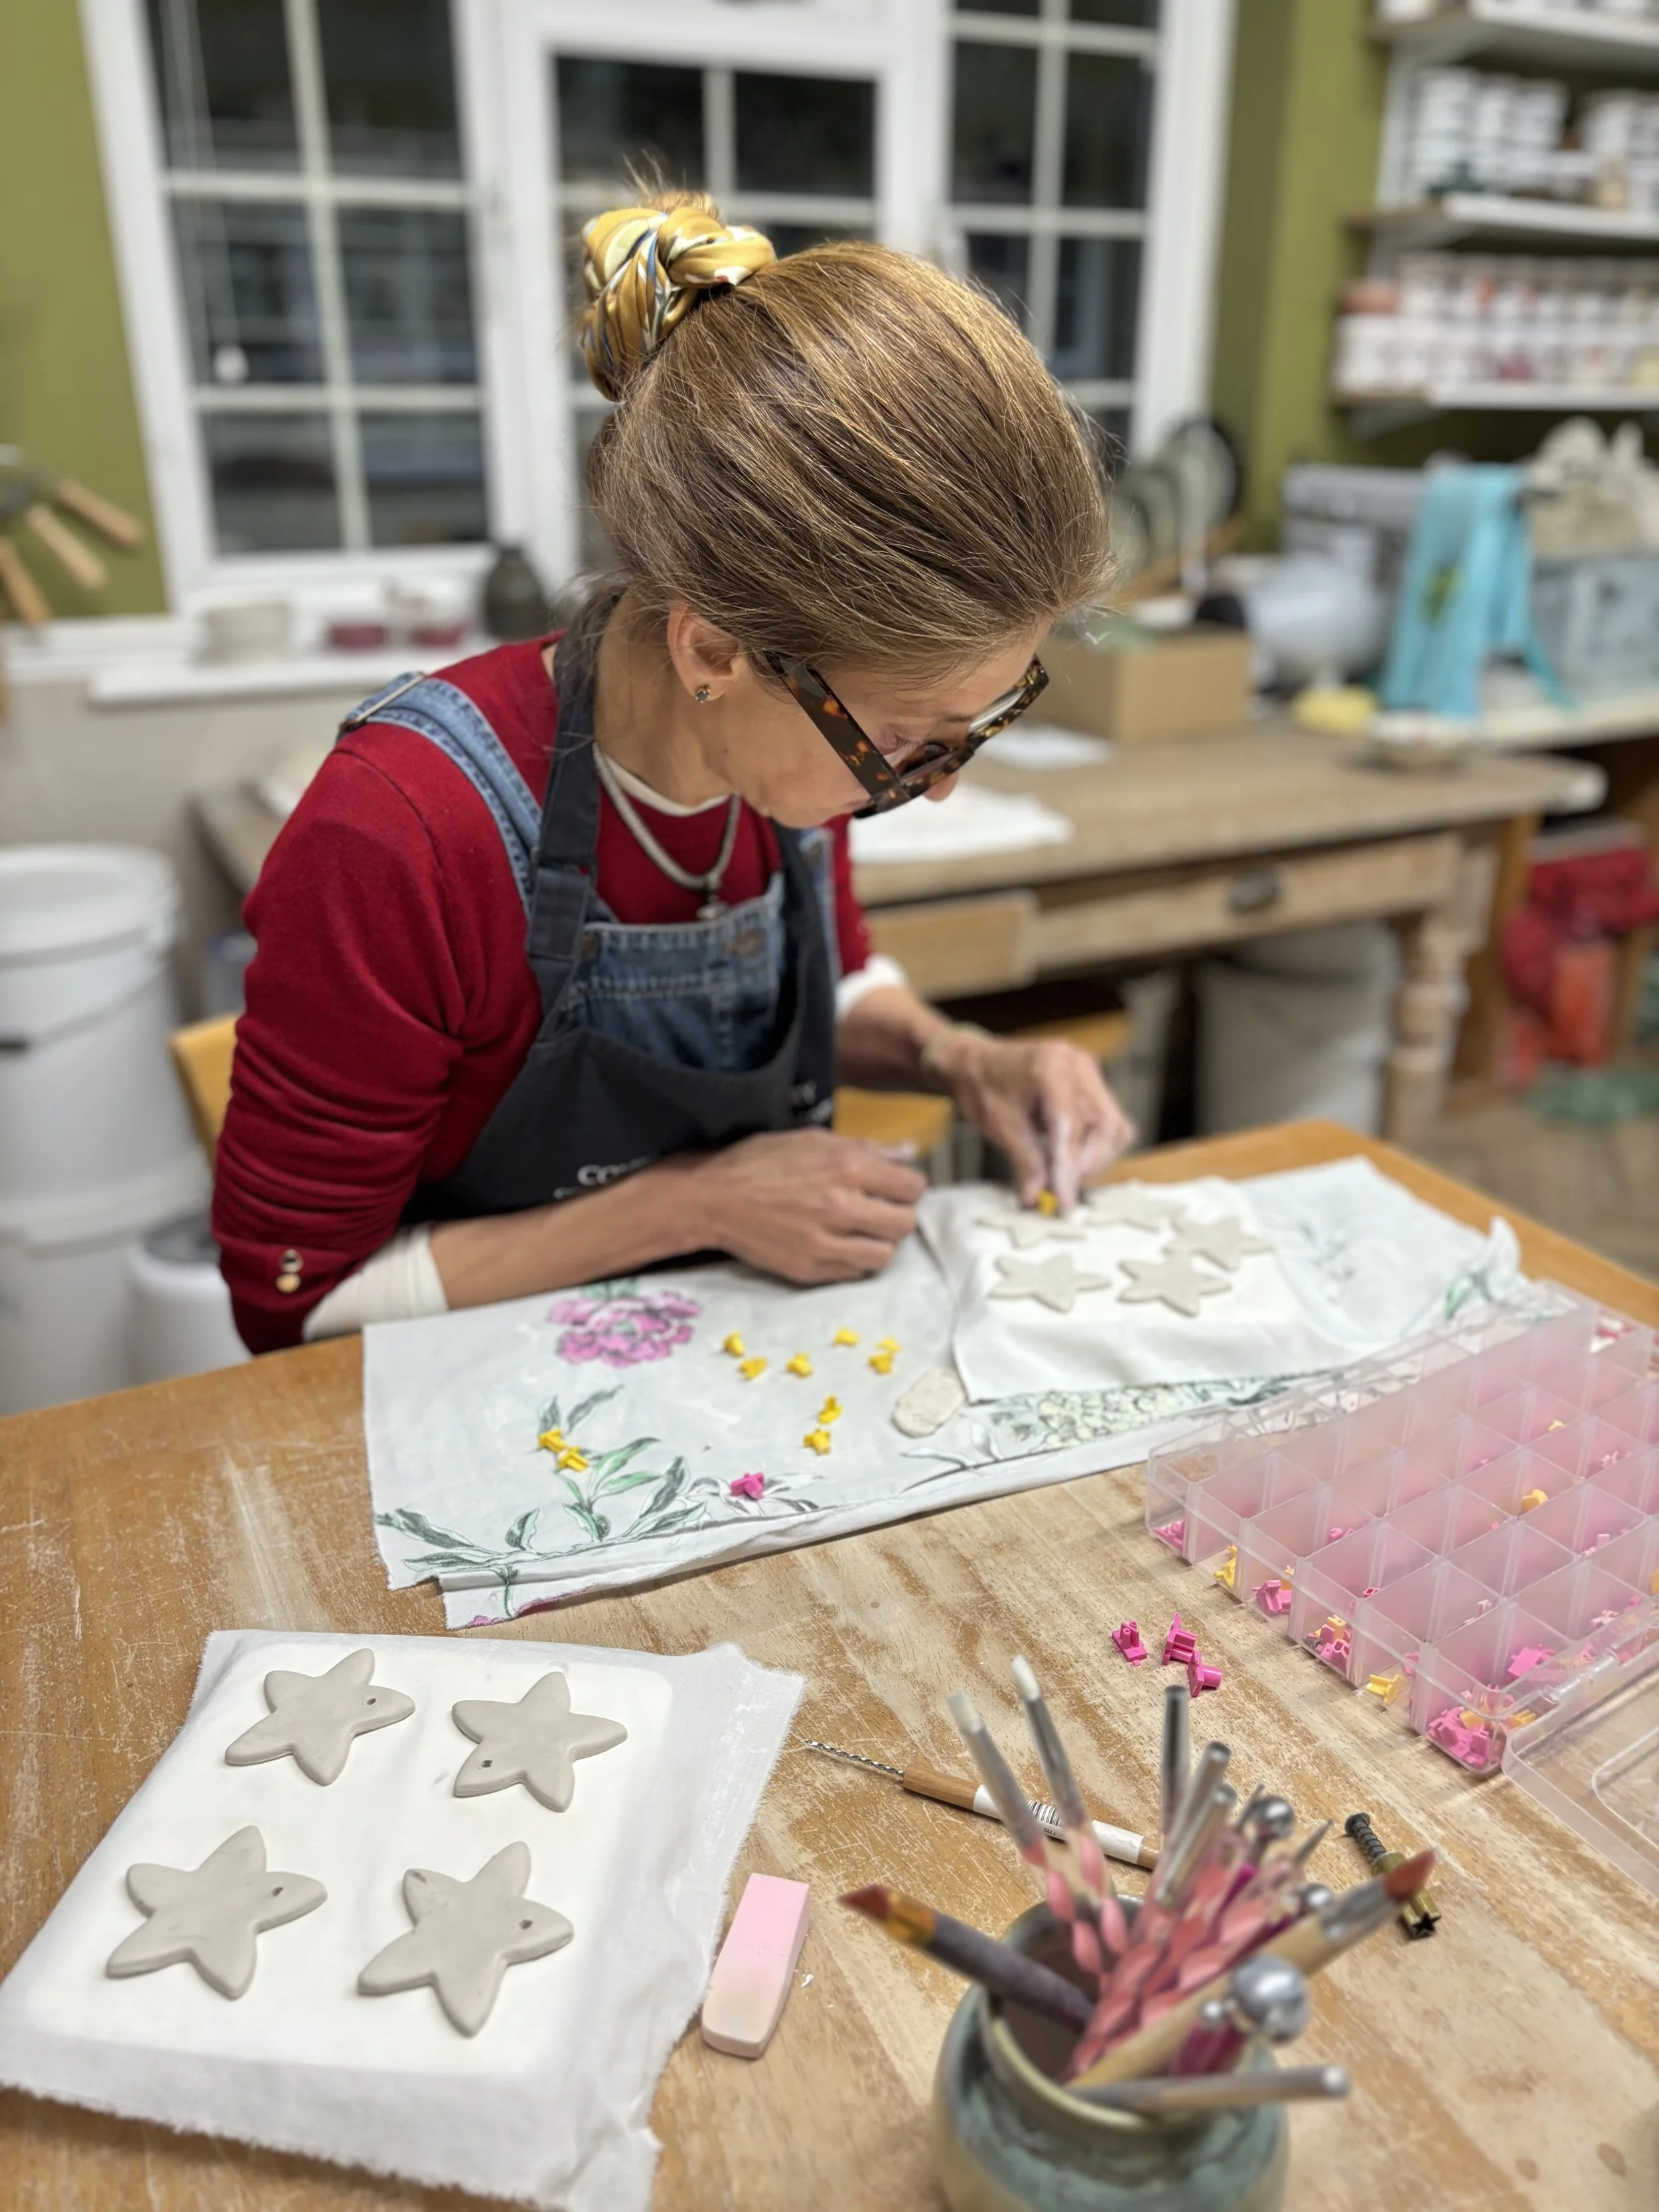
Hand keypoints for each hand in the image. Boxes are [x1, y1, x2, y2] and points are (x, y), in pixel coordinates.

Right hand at [690, 1128, 925, 1283]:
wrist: (713, 1198)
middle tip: (880, 1212)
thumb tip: (908, 1151)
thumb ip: (865, 1147)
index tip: (894, 1189)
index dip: (906, 1187)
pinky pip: (856, 1272)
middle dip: (897, 1215)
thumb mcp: (812, 1139)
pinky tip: (839, 1245)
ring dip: (879, 1242)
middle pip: (905, 1223)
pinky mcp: (810, 1268)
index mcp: (846, 1166)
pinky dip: (855, 1260)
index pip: (912, 1187)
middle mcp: (841, 1205)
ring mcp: (825, 1241)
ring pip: (885, 1254)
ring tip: (861, 1232)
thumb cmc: (760, 1161)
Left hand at [929, 1032, 1133, 1210]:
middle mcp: (1078, 1065)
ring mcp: (1089, 1073)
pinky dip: (1096, 1148)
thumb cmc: (984, 1087)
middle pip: (1105, 1125)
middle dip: (1087, 1165)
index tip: (1063, 1200)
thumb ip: (1025, 1161)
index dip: (1069, 1167)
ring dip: (1095, 1159)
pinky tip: (1071, 1159)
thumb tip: (1038, 1197)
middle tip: (1062, 1191)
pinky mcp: (1093, 1085)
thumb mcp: (999, 1125)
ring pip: (1114, 1127)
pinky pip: (1109, 1122)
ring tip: (1064, 1176)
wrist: (979, 1064)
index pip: (1071, 1125)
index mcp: (1050, 1067)